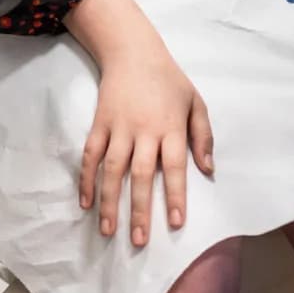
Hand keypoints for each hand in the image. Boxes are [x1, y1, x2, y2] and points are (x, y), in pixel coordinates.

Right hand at [78, 33, 213, 246]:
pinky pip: (91, 155)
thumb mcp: (196, 102)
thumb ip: (203, 136)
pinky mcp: (100, 124)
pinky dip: (86, 179)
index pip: (174, 166)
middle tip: (138, 241)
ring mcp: (119, 127)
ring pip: (113, 169)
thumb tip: (208, 170)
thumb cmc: (169, 80)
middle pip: (141, 175)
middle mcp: (144, 130)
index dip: (175, 195)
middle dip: (140, 209)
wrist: (132, 51)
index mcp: (171, 126)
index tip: (176, 222)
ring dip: (109, 201)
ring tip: (108, 230)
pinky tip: (85, 202)